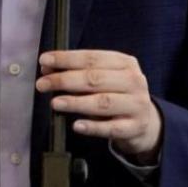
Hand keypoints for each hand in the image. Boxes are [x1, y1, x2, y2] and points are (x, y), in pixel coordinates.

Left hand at [37, 50, 161, 163]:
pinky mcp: (135, 127)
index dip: (66, 59)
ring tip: (55, 103)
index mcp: (124, 63)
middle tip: (42, 84)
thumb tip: (47, 69)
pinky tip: (77, 125)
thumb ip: (76, 73)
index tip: (44, 61)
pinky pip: (111, 128)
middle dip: (65, 80)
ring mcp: (136, 105)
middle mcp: (133, 81)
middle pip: (95, 79)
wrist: (145, 122)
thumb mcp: (102, 79)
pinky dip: (93, 127)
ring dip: (76, 102)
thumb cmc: (117, 95)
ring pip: (102, 102)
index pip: (92, 58)